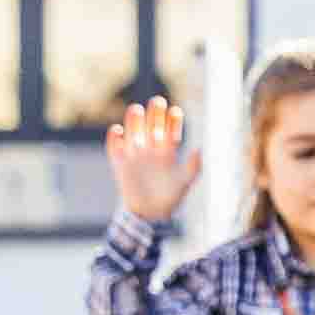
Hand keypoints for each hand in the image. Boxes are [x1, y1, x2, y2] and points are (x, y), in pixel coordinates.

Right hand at [105, 97, 195, 225]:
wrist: (149, 213)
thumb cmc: (170, 197)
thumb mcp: (185, 181)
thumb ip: (193, 166)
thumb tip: (200, 149)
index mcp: (168, 152)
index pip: (170, 131)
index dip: (173, 120)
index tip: (175, 110)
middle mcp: (151, 150)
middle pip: (152, 127)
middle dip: (155, 114)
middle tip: (157, 101)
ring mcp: (135, 155)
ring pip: (134, 133)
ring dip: (134, 121)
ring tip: (137, 109)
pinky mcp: (119, 163)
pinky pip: (115, 147)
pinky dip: (115, 138)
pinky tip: (118, 130)